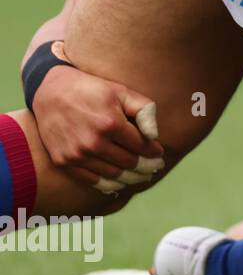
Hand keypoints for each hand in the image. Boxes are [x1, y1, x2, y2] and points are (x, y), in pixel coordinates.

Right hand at [31, 65, 163, 191]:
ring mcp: (77, 154)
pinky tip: (120, 183)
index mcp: (111, 124)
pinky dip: (109, 185)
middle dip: (147, 166)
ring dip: (131, 178)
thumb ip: (144, 111)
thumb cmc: (92, 90)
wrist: (51, 92)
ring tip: (142, 177)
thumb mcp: (122, 92)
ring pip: (113, 175)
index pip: (142, 146)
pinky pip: (92, 180)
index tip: (160, 154)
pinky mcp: (63, 161)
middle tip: (155, 168)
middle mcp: (93, 142)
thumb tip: (155, 136)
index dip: (154, 152)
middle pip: (129, 163)